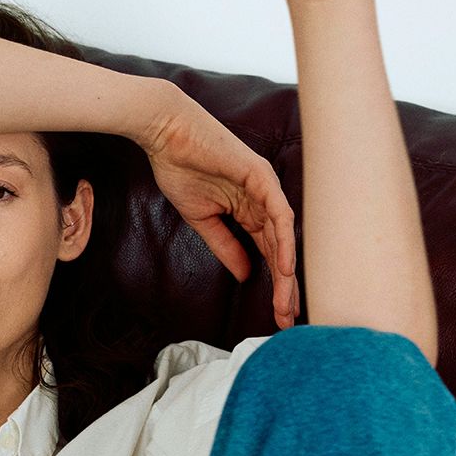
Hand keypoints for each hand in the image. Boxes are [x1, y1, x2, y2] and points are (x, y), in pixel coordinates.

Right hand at [141, 87, 299, 328]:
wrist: (167, 134)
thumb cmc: (180, 168)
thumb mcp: (202, 218)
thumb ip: (225, 245)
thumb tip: (245, 275)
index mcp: (250, 210)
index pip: (269, 253)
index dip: (274, 284)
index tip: (276, 314)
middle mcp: (264, 201)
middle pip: (282, 250)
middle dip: (286, 287)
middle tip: (288, 320)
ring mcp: (266, 188)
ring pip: (284, 237)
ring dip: (288, 273)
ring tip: (288, 303)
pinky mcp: (261, 177)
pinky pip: (278, 214)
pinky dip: (283, 241)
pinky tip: (284, 268)